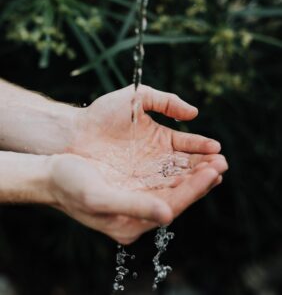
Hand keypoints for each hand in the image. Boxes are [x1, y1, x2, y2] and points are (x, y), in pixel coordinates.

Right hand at [48, 153, 226, 244]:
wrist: (53, 175)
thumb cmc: (70, 186)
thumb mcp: (98, 198)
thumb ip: (133, 208)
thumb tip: (168, 215)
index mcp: (130, 223)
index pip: (172, 206)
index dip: (194, 189)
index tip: (214, 172)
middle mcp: (138, 213)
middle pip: (177, 197)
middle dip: (201, 180)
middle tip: (222, 163)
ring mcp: (137, 198)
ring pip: (173, 187)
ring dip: (194, 174)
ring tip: (214, 159)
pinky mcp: (135, 186)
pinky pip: (163, 178)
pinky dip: (179, 169)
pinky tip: (191, 160)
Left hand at [70, 85, 223, 187]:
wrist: (76, 134)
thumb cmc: (103, 114)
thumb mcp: (136, 99)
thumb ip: (165, 101)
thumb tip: (194, 113)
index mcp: (161, 138)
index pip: (187, 145)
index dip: (202, 147)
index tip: (216, 149)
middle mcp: (158, 158)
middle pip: (187, 165)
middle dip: (205, 165)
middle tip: (221, 166)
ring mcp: (148, 173)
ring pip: (177, 178)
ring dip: (195, 178)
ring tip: (212, 176)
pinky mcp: (136, 187)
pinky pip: (160, 189)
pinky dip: (175, 189)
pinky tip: (188, 187)